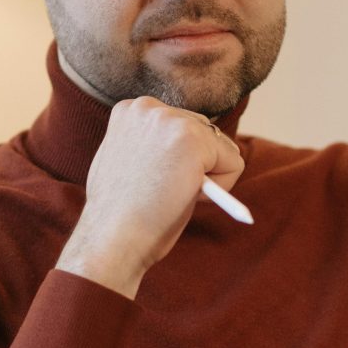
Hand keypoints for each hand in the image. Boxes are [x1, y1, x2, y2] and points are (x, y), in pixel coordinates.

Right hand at [56, 97, 244, 297]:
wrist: (113, 240)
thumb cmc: (120, 216)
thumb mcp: (130, 166)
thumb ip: (153, 149)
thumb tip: (186, 154)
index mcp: (130, 111)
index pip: (180, 126)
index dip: (175, 161)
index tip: (154, 180)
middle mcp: (149, 107)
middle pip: (204, 132)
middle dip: (197, 165)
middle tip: (167, 191)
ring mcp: (171, 120)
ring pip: (221, 148)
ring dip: (208, 177)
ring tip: (173, 194)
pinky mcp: (194, 139)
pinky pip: (234, 164)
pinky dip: (222, 188)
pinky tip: (187, 197)